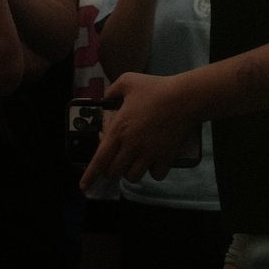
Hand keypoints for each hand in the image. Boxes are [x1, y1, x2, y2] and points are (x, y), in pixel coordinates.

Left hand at [79, 70, 199, 189]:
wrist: (184, 98)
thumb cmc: (155, 88)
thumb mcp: (127, 81)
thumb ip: (112, 90)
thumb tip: (106, 98)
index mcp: (119, 129)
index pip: (99, 159)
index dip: (90, 175)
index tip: (83, 186)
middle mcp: (131, 145)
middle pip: (114, 172)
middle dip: (112, 170)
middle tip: (116, 161)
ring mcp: (149, 153)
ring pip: (133, 177)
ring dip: (131, 172)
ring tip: (134, 162)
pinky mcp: (166, 157)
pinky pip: (156, 175)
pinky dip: (153, 172)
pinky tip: (154, 162)